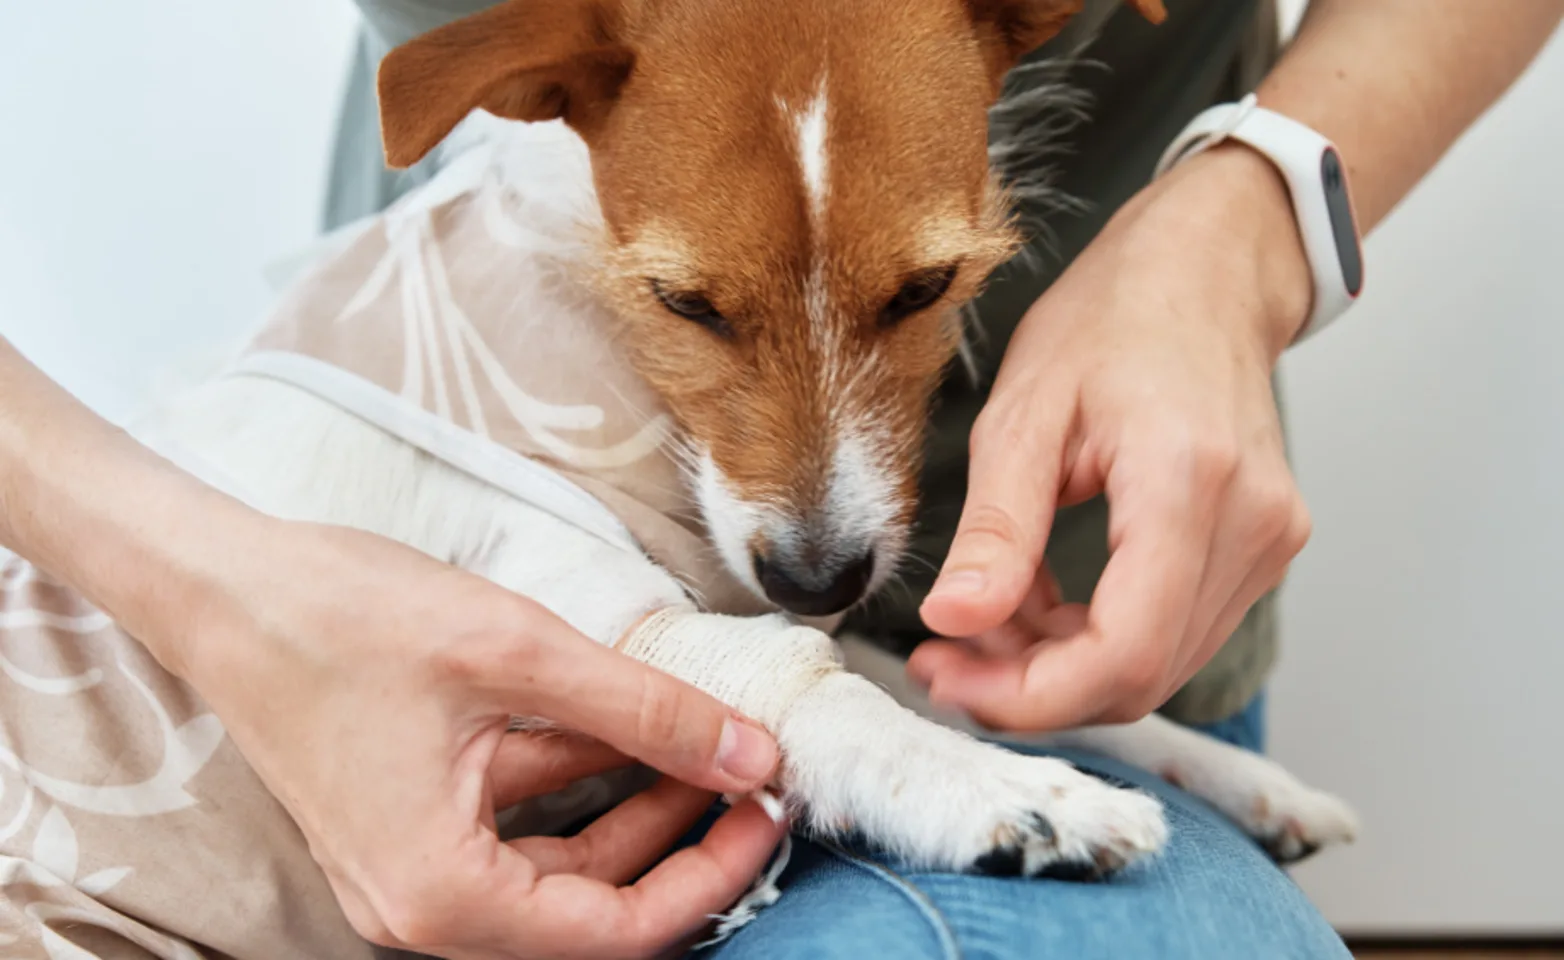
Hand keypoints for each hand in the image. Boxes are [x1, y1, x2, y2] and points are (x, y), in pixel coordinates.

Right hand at [0, 340, 782, 957]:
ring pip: (560, 858)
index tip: (770, 809)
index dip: (710, 874)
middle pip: (592, 904)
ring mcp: (412, 866)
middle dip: (682, 838)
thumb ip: (645, 711)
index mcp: (440, 895)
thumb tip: (752, 754)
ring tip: (710, 737)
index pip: (616, 931)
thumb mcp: (519, 654)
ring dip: (637, 803)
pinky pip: (517, 819)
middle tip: (754, 770)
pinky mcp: (410, 820)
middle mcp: (422, 906)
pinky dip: (579, 775)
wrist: (220, 584)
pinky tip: (631, 718)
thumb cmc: (341, 617)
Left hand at [910, 143, 1314, 731]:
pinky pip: (1171, 630)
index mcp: (1190, 483)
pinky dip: (1094, 635)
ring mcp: (1267, 544)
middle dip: (1030, 685)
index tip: (945, 678)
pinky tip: (1040, 596)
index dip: (1029, 696)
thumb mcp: (1024, 412)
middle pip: (1139, 676)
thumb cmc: (1115, 318)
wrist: (1206, 271)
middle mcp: (1251, 527)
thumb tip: (954, 621)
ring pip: (1154, 665)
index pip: (1124, 654)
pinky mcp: (1259, 550)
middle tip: (945, 653)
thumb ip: (996, 528)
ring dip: (1058, 662)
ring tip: (989, 607)